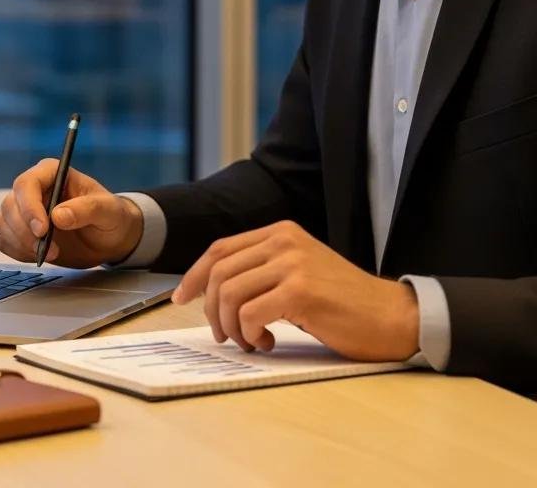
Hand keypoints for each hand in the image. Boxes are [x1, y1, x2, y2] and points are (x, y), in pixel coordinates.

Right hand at [0, 160, 143, 267]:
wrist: (108, 239)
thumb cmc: (110, 216)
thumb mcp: (108, 210)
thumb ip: (87, 209)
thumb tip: (59, 216)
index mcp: (51, 172)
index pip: (26, 184)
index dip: (29, 206)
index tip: (42, 230)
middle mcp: (33, 188)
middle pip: (10, 205)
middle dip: (24, 231)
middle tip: (50, 250)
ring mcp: (24, 210)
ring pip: (2, 222)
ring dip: (19, 242)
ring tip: (49, 254)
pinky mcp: (20, 231)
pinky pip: (3, 240)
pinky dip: (17, 251)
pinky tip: (39, 256)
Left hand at [172, 220, 419, 360]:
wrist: (393, 316)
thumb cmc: (344, 303)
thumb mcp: (298, 271)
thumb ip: (262, 270)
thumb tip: (214, 292)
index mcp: (280, 232)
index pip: (220, 249)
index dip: (195, 276)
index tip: (181, 299)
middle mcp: (283, 241)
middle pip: (219, 272)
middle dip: (211, 309)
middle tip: (224, 336)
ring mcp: (292, 264)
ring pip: (230, 294)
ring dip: (231, 326)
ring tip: (250, 341)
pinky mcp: (300, 292)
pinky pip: (250, 314)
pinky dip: (250, 334)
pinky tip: (268, 342)